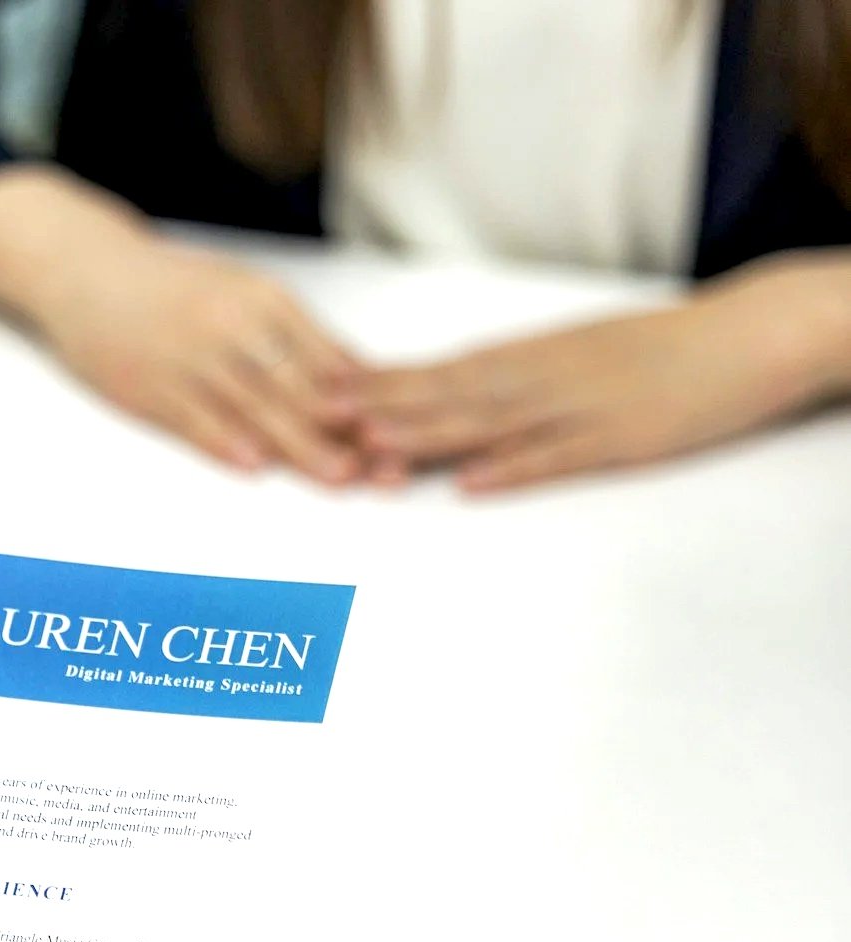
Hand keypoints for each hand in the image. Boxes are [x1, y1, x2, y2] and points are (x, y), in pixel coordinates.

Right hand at [0, 165, 367, 482]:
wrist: (86, 271)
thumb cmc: (172, 287)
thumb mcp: (239, 292)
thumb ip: (292, 335)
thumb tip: (354, 378)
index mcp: (262, 299)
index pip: (326, 356)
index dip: (367, 399)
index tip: (404, 431)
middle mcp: (231, 324)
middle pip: (299, 385)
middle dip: (345, 430)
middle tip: (385, 466)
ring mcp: (188, 356)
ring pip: (254, 406)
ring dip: (299, 445)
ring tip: (336, 477)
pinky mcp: (148, 385)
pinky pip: (193, 417)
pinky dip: (224, 441)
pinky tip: (253, 464)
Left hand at [348, 251, 850, 490]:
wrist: (749, 334)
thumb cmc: (657, 349)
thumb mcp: (573, 352)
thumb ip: (508, 375)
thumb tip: (445, 390)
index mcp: (528, 356)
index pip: (435, 371)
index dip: (374, 385)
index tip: (314, 392)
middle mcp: (541, 377)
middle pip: (446, 396)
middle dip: (378, 409)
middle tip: (315, 418)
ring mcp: (579, 408)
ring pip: (490, 423)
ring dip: (429, 436)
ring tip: (372, 448)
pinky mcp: (620, 439)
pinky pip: (559, 456)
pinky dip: (513, 469)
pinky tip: (472, 484)